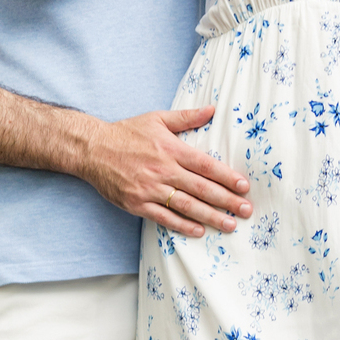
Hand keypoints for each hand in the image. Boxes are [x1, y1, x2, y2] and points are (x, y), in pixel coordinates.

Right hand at [84, 106, 251, 236]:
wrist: (92, 149)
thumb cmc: (126, 133)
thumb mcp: (157, 118)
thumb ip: (187, 117)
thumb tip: (213, 109)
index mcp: (171, 149)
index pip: (205, 165)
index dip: (226, 177)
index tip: (244, 186)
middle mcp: (163, 170)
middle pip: (201, 189)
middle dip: (227, 201)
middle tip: (246, 210)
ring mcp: (150, 189)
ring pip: (186, 206)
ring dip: (211, 217)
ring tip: (230, 224)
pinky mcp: (137, 204)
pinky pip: (164, 217)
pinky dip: (182, 225)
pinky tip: (199, 231)